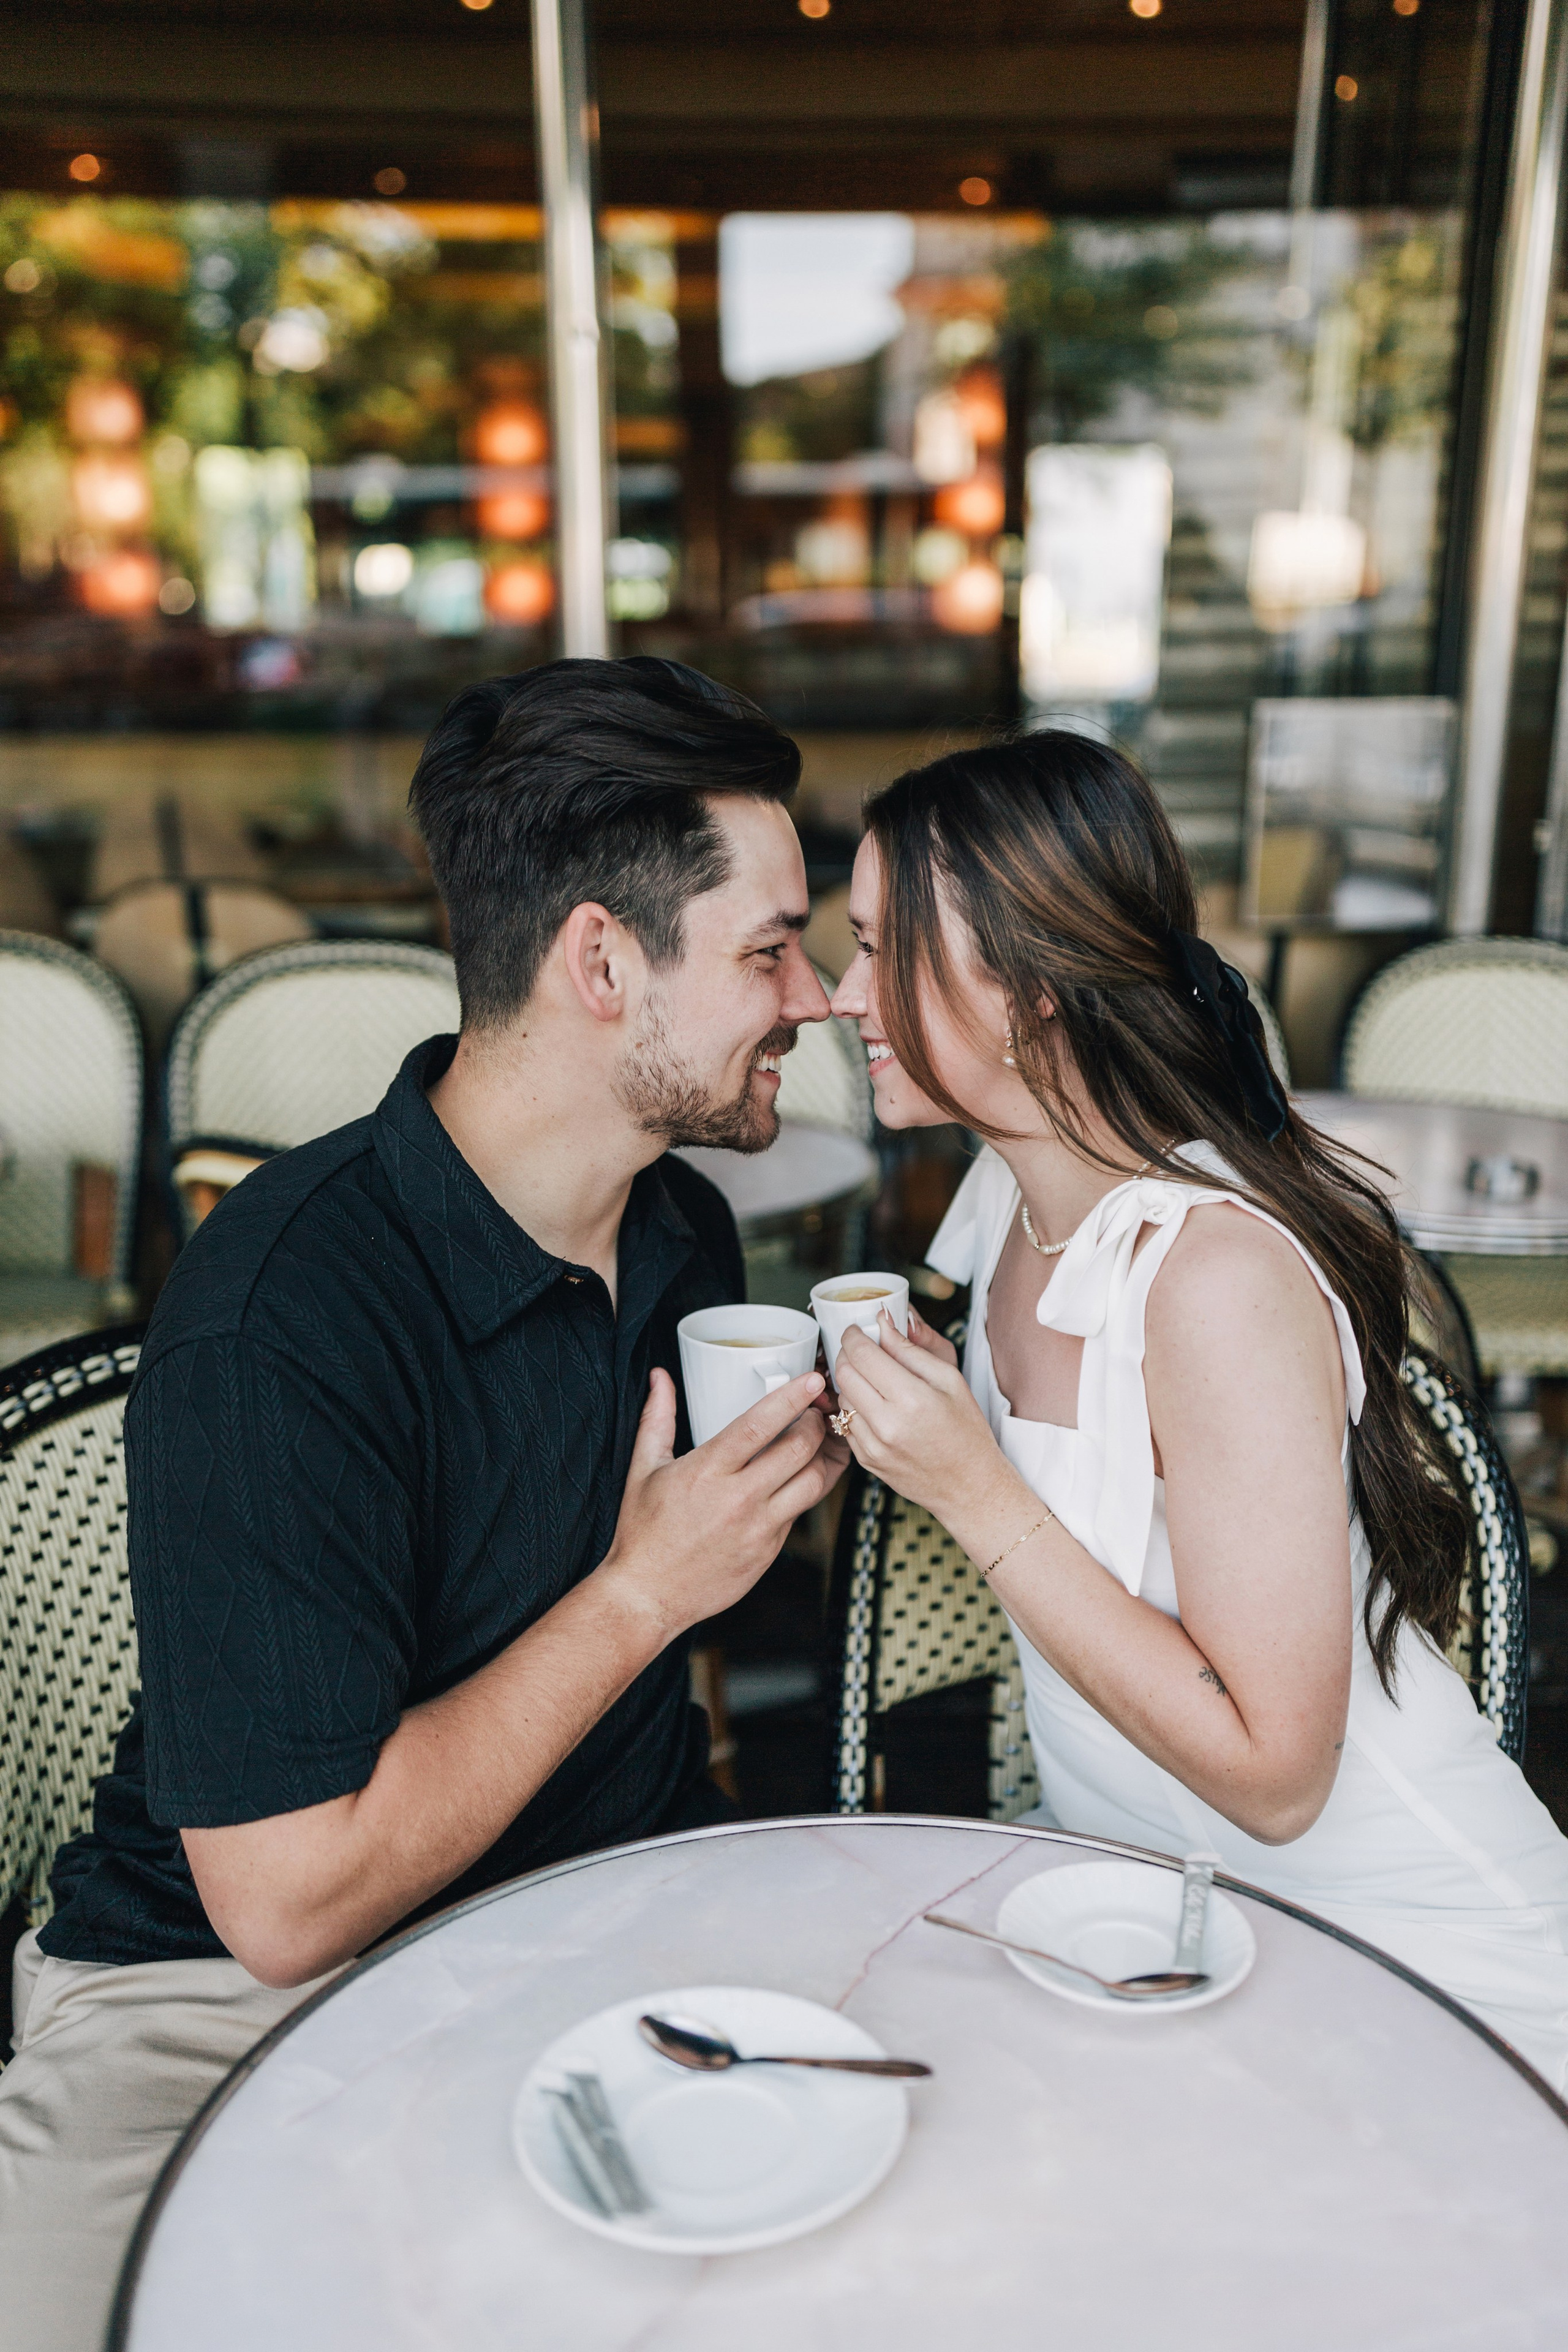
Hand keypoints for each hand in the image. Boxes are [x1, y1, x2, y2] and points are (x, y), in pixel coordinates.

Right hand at [600, 1368, 846, 1638]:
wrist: (648, 1596)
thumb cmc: (643, 1533)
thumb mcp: (643, 1469)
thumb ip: (657, 1418)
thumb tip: (659, 1377)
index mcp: (707, 1471)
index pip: (759, 1425)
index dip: (791, 1399)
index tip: (812, 1380)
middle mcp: (738, 1498)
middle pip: (800, 1450)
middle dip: (817, 1423)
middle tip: (817, 1411)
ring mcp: (759, 1528)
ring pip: (814, 1483)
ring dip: (825, 1457)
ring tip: (822, 1442)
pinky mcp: (770, 1551)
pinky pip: (801, 1512)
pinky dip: (808, 1489)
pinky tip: (802, 1476)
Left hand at [832, 1312, 999, 1526]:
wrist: (969, 1485)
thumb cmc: (966, 1430)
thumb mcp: (950, 1380)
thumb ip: (911, 1349)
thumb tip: (883, 1322)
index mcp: (911, 1399)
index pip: (862, 1354)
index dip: (854, 1335)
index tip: (858, 1329)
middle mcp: (887, 1425)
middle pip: (845, 1373)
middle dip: (848, 1354)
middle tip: (862, 1349)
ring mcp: (873, 1446)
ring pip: (841, 1397)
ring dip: (851, 1381)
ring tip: (874, 1379)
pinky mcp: (866, 1460)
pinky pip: (846, 1422)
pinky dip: (854, 1408)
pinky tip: (876, 1407)